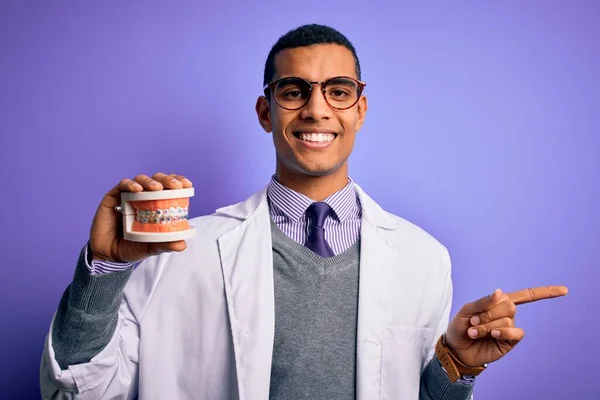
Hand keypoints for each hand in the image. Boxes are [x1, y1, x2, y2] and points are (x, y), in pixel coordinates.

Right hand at [89, 172, 192, 262]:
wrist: (110, 255)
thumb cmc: (133, 247)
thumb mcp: (152, 247)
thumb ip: (166, 244)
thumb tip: (183, 245)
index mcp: (157, 204)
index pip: (170, 188)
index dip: (179, 182)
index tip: (188, 185)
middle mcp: (144, 197)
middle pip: (158, 180)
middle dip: (168, 180)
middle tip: (176, 186)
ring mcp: (129, 195)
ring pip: (141, 179)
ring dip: (150, 181)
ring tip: (157, 188)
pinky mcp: (113, 197)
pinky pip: (122, 185)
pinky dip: (130, 184)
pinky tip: (137, 189)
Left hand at [445, 286, 567, 366]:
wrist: (456, 349)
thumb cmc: (459, 327)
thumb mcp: (467, 310)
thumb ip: (483, 302)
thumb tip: (501, 292)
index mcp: (499, 302)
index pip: (525, 295)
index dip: (545, 292)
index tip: (565, 290)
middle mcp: (507, 314)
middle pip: (509, 305)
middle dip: (488, 313)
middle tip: (474, 322)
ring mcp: (510, 328)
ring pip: (507, 319)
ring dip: (488, 325)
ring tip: (474, 331)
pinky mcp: (510, 342)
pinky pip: (515, 333)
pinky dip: (503, 331)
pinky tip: (493, 334)